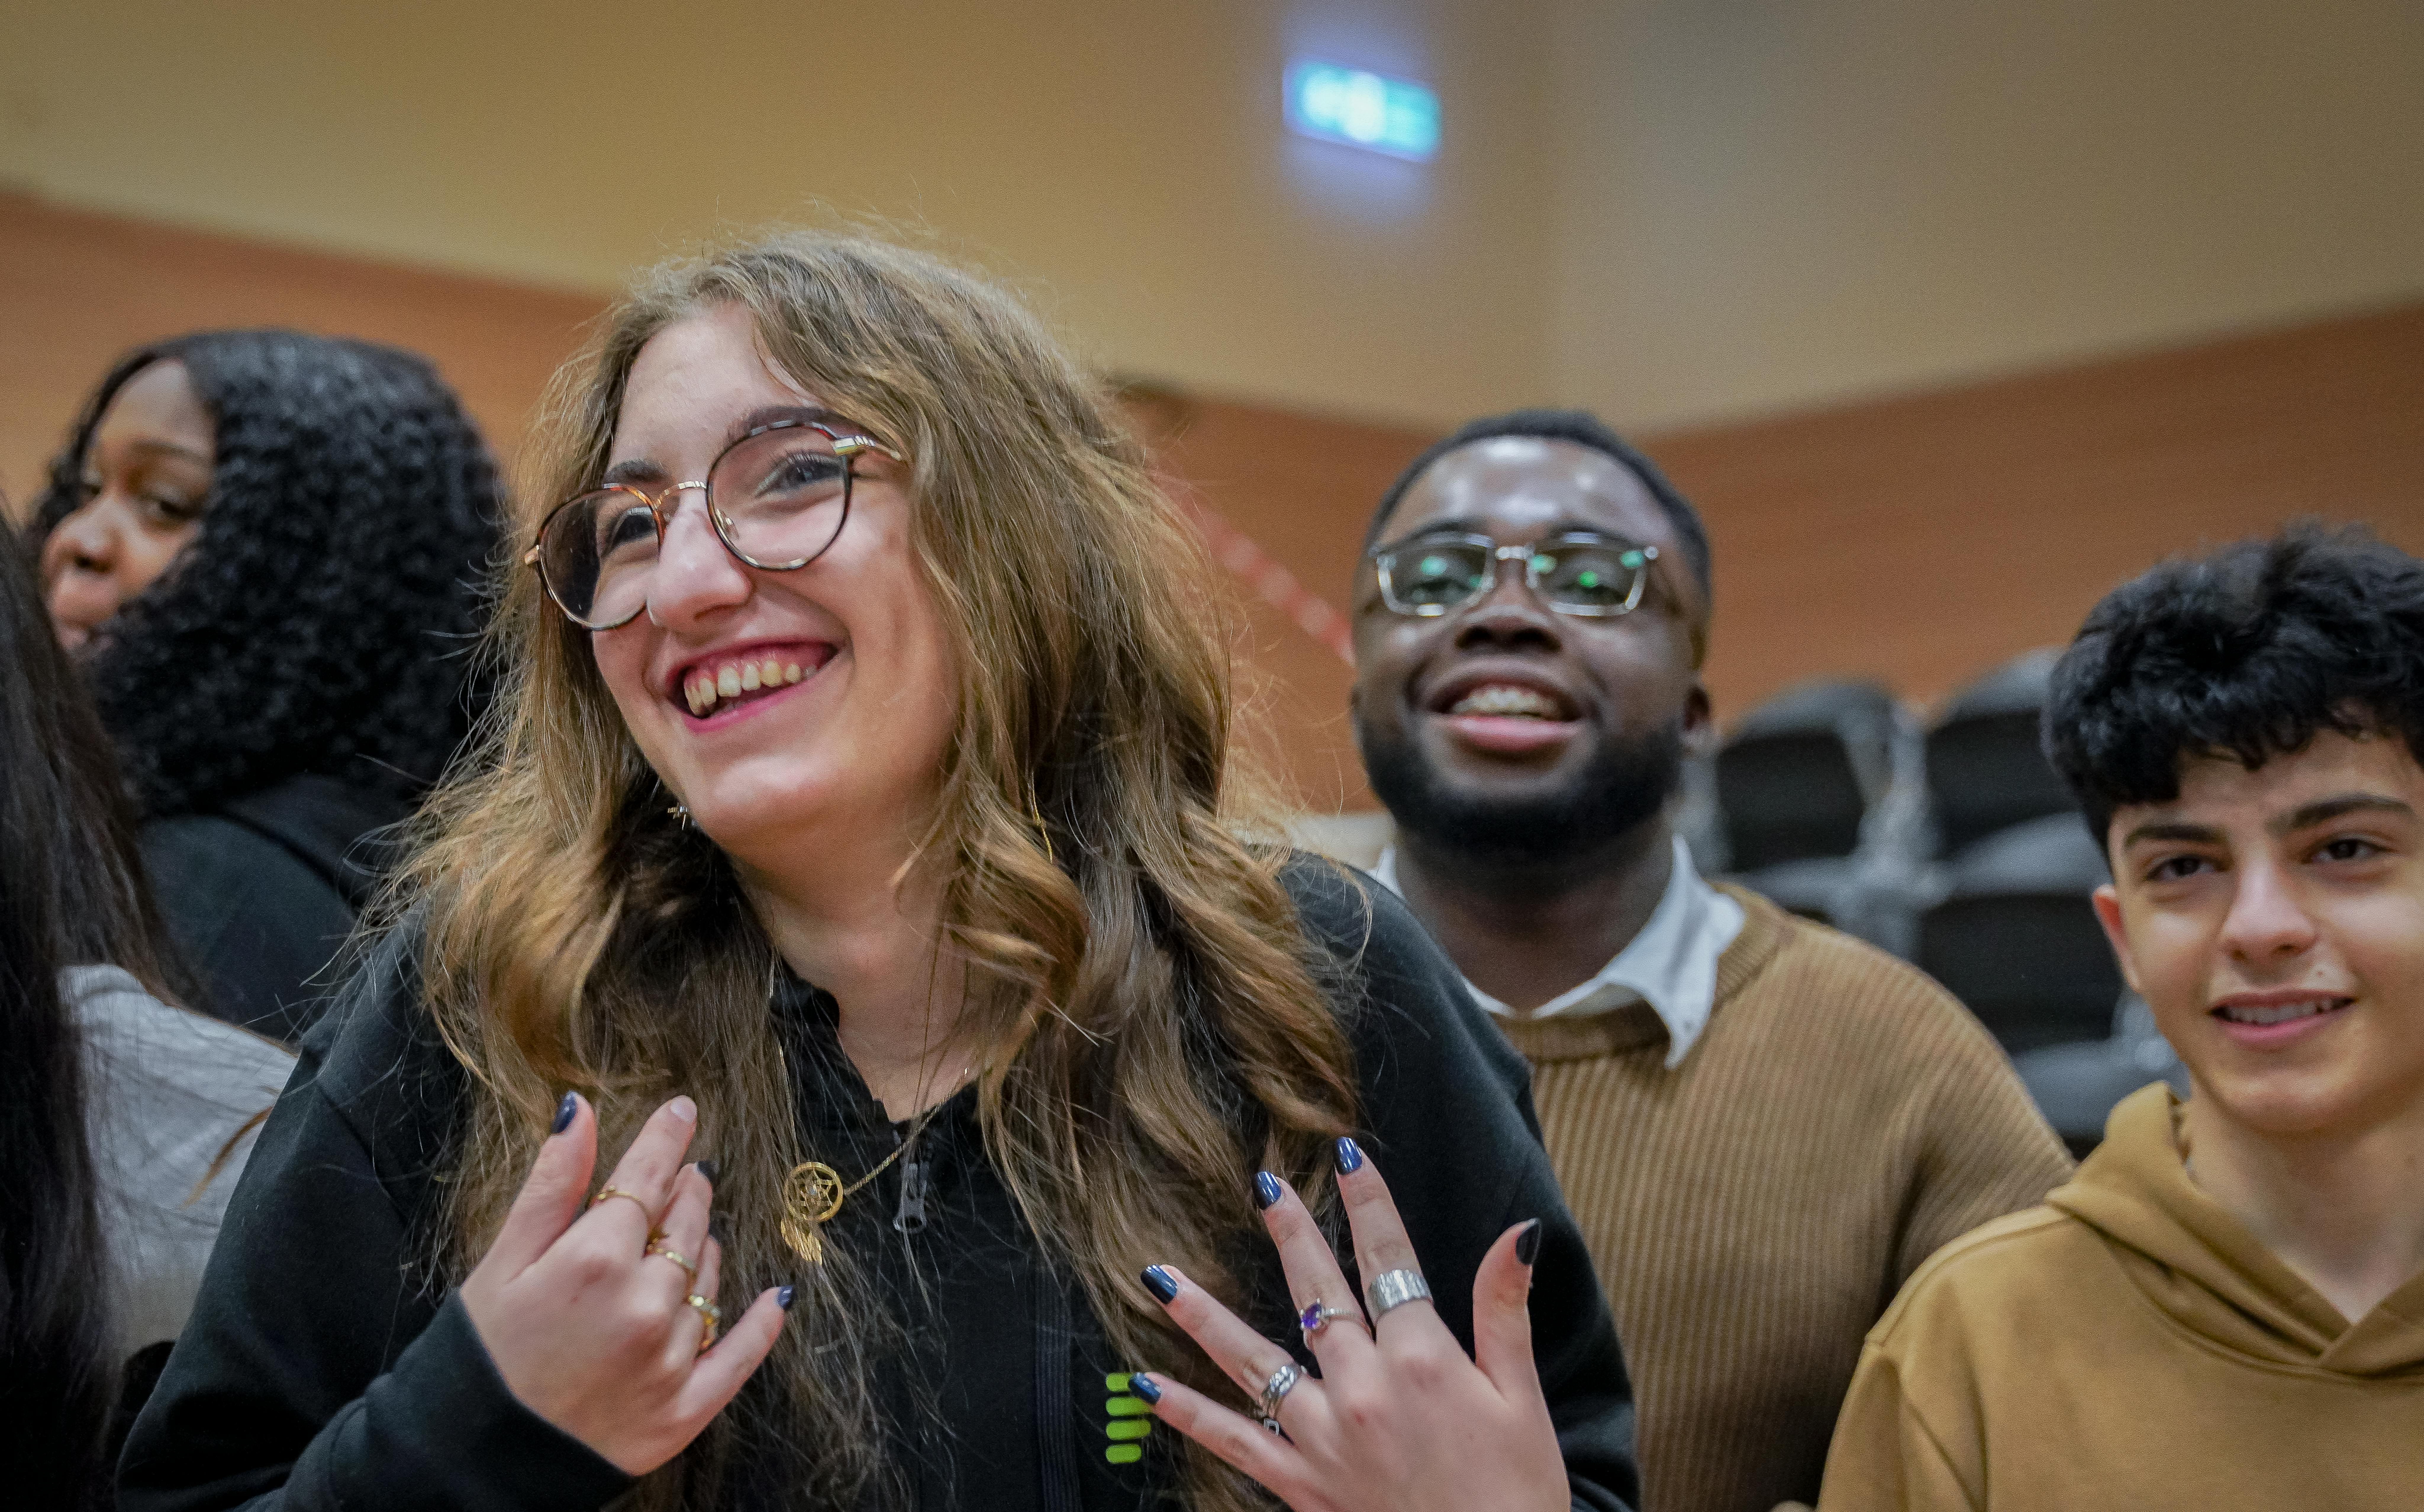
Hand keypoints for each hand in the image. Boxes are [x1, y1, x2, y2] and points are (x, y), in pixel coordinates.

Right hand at [458, 1093, 789, 1473]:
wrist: (474, 1461)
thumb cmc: (484, 1354)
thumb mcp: (504, 1262)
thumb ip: (553, 1184)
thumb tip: (580, 1109)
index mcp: (595, 1260)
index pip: (647, 1177)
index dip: (665, 1139)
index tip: (683, 1110)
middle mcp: (643, 1304)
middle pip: (684, 1224)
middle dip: (686, 1192)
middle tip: (688, 1175)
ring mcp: (669, 1358)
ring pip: (707, 1279)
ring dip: (702, 1251)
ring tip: (687, 1236)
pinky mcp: (685, 1410)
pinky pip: (738, 1355)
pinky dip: (761, 1324)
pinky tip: (778, 1297)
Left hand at [1135, 1138, 1566, 1511]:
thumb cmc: (1516, 1493)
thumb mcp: (1523, 1399)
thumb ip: (1505, 1311)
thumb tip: (1520, 1233)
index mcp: (1423, 1361)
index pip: (1390, 1261)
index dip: (1370, 1203)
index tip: (1348, 1154)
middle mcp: (1364, 1391)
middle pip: (1319, 1293)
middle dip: (1292, 1233)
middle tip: (1264, 1184)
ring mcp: (1325, 1438)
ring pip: (1254, 1361)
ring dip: (1204, 1315)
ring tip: (1160, 1276)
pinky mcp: (1302, 1485)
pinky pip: (1234, 1443)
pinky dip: (1187, 1414)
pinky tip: (1147, 1383)